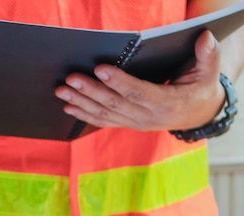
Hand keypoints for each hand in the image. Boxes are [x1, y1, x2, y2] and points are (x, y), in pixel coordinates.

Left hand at [54, 30, 224, 131]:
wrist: (198, 115)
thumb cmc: (201, 88)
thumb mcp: (209, 73)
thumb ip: (208, 55)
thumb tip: (206, 37)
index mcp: (167, 104)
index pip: (138, 93)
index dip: (119, 82)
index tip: (100, 69)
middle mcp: (147, 118)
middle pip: (115, 104)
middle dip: (91, 91)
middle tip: (71, 79)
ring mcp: (135, 123)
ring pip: (104, 114)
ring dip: (81, 102)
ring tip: (62, 91)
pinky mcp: (127, 123)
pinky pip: (103, 121)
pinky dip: (84, 115)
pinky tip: (68, 107)